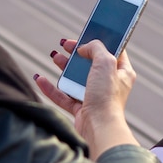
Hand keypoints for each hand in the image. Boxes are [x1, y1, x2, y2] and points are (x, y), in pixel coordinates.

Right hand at [34, 39, 138, 158]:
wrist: (98, 128)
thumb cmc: (106, 97)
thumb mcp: (105, 62)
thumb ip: (96, 48)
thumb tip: (85, 47)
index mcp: (122, 72)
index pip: (112, 51)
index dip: (98, 41)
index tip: (85, 34)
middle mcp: (110, 84)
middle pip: (90, 63)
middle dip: (76, 53)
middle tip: (65, 44)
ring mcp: (95, 97)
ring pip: (76, 78)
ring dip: (64, 67)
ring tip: (54, 56)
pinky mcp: (81, 109)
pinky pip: (63, 96)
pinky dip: (51, 88)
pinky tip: (39, 79)